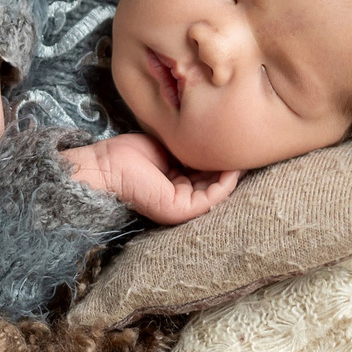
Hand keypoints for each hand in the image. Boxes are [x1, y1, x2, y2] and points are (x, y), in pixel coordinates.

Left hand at [59, 133, 241, 224]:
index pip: (207, 177)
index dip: (221, 160)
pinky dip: (226, 182)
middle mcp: (181, 201)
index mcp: (176, 188)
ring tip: (242, 152)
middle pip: (215, 184)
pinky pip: (213, 197)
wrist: (106, 166)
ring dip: (232, 173)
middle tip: (245, 147)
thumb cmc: (129, 155)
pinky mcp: (181, 209)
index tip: (234, 143)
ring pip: (218, 192)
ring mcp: (181, 209)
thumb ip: (189, 152)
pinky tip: (232, 164)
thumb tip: (213, 141)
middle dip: (231, 166)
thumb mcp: (168, 151)